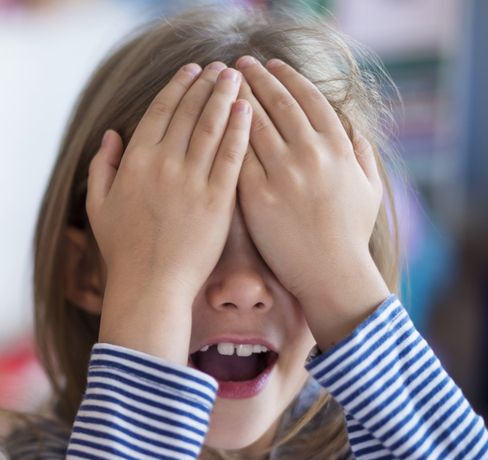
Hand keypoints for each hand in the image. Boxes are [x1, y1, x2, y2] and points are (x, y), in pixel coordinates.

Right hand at [87, 62, 251, 362]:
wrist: (149, 288)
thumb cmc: (122, 251)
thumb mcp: (98, 206)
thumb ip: (102, 167)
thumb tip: (111, 135)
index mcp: (134, 162)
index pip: (160, 111)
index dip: (178, 86)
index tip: (192, 71)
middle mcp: (162, 165)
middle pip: (189, 112)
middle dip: (207, 84)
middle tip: (221, 68)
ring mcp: (191, 181)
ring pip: (213, 126)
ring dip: (226, 97)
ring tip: (237, 79)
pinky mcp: (217, 200)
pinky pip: (232, 156)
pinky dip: (240, 130)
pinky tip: (248, 112)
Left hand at [235, 57, 389, 347]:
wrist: (331, 275)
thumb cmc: (350, 235)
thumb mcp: (369, 188)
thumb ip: (361, 154)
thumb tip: (353, 131)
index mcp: (338, 147)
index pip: (309, 98)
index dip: (288, 77)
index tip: (272, 64)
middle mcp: (311, 155)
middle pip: (277, 104)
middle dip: (255, 79)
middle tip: (237, 65)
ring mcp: (283, 175)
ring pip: (252, 126)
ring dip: (233, 101)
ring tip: (218, 87)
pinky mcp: (257, 198)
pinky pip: (234, 159)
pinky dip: (222, 139)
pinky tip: (209, 125)